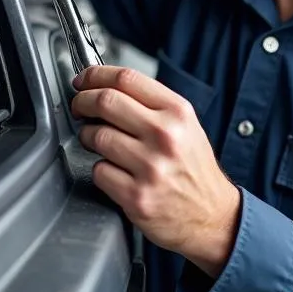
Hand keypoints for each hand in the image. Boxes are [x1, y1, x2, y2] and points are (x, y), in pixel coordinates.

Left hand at [72, 66, 241, 277]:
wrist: (213, 216)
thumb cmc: (193, 168)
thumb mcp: (185, 125)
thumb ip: (150, 103)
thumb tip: (104, 86)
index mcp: (177, 113)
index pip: (126, 78)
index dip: (95, 75)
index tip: (84, 80)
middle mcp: (166, 136)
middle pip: (105, 101)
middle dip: (82, 101)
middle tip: (79, 107)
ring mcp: (151, 167)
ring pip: (96, 136)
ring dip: (88, 137)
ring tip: (97, 141)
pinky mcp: (137, 196)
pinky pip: (99, 171)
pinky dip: (100, 169)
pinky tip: (113, 171)